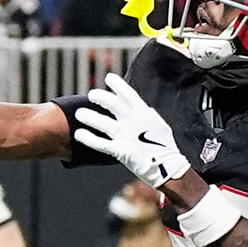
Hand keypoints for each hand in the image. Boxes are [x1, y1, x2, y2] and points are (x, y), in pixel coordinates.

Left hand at [73, 73, 190, 188]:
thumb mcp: (158, 127)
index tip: (109, 78)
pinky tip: (78, 134)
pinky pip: (100, 143)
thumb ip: (146, 118)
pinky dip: (88, 138)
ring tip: (79, 114)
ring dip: (89, 117)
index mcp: (145, 114)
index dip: (118, 85)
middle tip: (91, 95)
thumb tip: (139, 109)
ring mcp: (125, 136)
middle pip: (112, 105)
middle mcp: (134, 122)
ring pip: (102, 122)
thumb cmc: (165, 149)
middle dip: (100, 97)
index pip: (129, 94)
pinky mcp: (120, 150)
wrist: (169, 168)